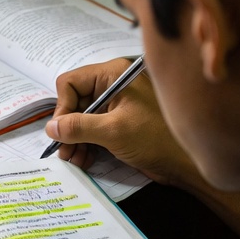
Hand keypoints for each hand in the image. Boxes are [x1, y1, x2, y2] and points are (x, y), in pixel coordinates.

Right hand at [48, 58, 239, 238]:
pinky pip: (94, 128)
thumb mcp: (113, 131)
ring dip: (74, 139)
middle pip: (75, 100)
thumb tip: (50, 128)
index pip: (71, 82)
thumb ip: (78, 126)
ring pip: (83, 117)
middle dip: (66, 127)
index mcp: (114, 74)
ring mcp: (119, 105)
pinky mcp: (122, 123)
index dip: (62, 107)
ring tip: (73, 159)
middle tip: (63, 152)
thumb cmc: (157, 139)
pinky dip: (86, 143)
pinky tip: (84, 159)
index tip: (61, 133)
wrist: (189, 164)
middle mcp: (115, 85)